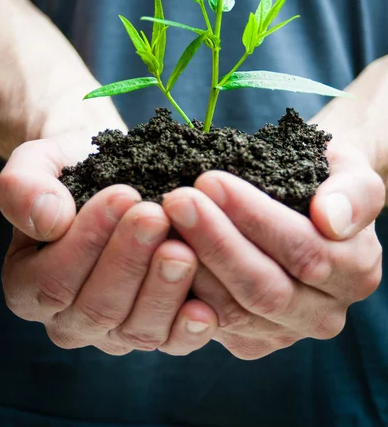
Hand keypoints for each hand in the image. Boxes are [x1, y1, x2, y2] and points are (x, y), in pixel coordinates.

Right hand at [0, 131, 216, 355]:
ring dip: (162, 289)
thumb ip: (23, 188)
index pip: (53, 281)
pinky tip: (204, 305)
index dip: (88, 242)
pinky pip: (172, 342)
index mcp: (28, 284)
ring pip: (136, 329)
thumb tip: (48, 220)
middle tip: (156, 216)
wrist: (116, 174)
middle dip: (129, 261)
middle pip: (97, 308)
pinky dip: (189, 328)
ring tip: (183, 248)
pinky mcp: (156, 330)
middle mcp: (68, 318)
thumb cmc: (75, 169)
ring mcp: (114, 331)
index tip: (123, 195)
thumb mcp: (39, 164)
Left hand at [162, 142, 384, 359]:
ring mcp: (284, 334)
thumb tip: (330, 219)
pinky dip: (181, 289)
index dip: (254, 219)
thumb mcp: (350, 170)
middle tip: (176, 200)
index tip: (210, 180)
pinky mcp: (249, 342)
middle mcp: (324, 314)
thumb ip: (353, 193)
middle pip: (264, 289)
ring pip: (231, 312)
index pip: (304, 251)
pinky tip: (158, 250)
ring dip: (190, 265)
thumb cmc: (324, 178)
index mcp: (355, 271)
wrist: (308, 202)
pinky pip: (209, 324)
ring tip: (160, 220)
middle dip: (214, 243)